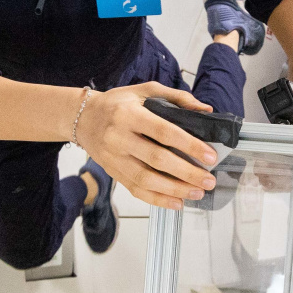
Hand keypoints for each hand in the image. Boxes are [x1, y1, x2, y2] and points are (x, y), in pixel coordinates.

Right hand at [74, 83, 219, 210]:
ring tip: (198, 192)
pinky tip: (177, 202)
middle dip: (186, 172)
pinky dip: (158, 200)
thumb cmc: (117, 103)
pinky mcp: (113, 172)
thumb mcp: (144, 90)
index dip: (188, 145)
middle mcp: (119, 137)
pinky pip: (137, 190)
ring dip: (175, 189)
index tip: (210, 155)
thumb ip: (176, 97)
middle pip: (157, 159)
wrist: (82, 118)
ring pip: (146, 179)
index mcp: (130, 114)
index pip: (163, 131)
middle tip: (208, 179)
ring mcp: (114, 158)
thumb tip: (205, 111)